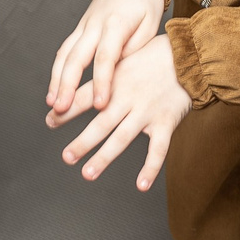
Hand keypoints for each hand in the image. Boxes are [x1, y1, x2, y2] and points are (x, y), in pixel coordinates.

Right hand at [47, 0, 163, 125]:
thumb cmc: (145, 1)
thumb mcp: (151, 23)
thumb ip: (136, 48)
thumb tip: (119, 71)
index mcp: (116, 23)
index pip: (106, 57)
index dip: (102, 83)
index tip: (100, 105)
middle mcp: (94, 24)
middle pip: (76, 57)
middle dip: (67, 85)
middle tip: (61, 109)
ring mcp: (84, 25)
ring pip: (65, 54)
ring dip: (56, 80)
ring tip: (52, 104)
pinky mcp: (79, 28)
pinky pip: (65, 49)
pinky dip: (57, 69)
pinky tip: (54, 88)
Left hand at [56, 32, 191, 189]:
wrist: (189, 54)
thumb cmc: (153, 56)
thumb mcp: (124, 58)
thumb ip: (104, 74)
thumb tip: (79, 85)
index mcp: (115, 80)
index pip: (85, 97)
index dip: (66, 110)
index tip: (49, 121)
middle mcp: (128, 97)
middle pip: (101, 123)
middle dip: (82, 141)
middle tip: (67, 157)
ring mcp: (147, 111)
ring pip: (122, 137)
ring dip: (104, 157)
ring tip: (88, 173)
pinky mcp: (166, 121)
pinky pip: (158, 149)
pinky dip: (150, 167)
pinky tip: (141, 185)